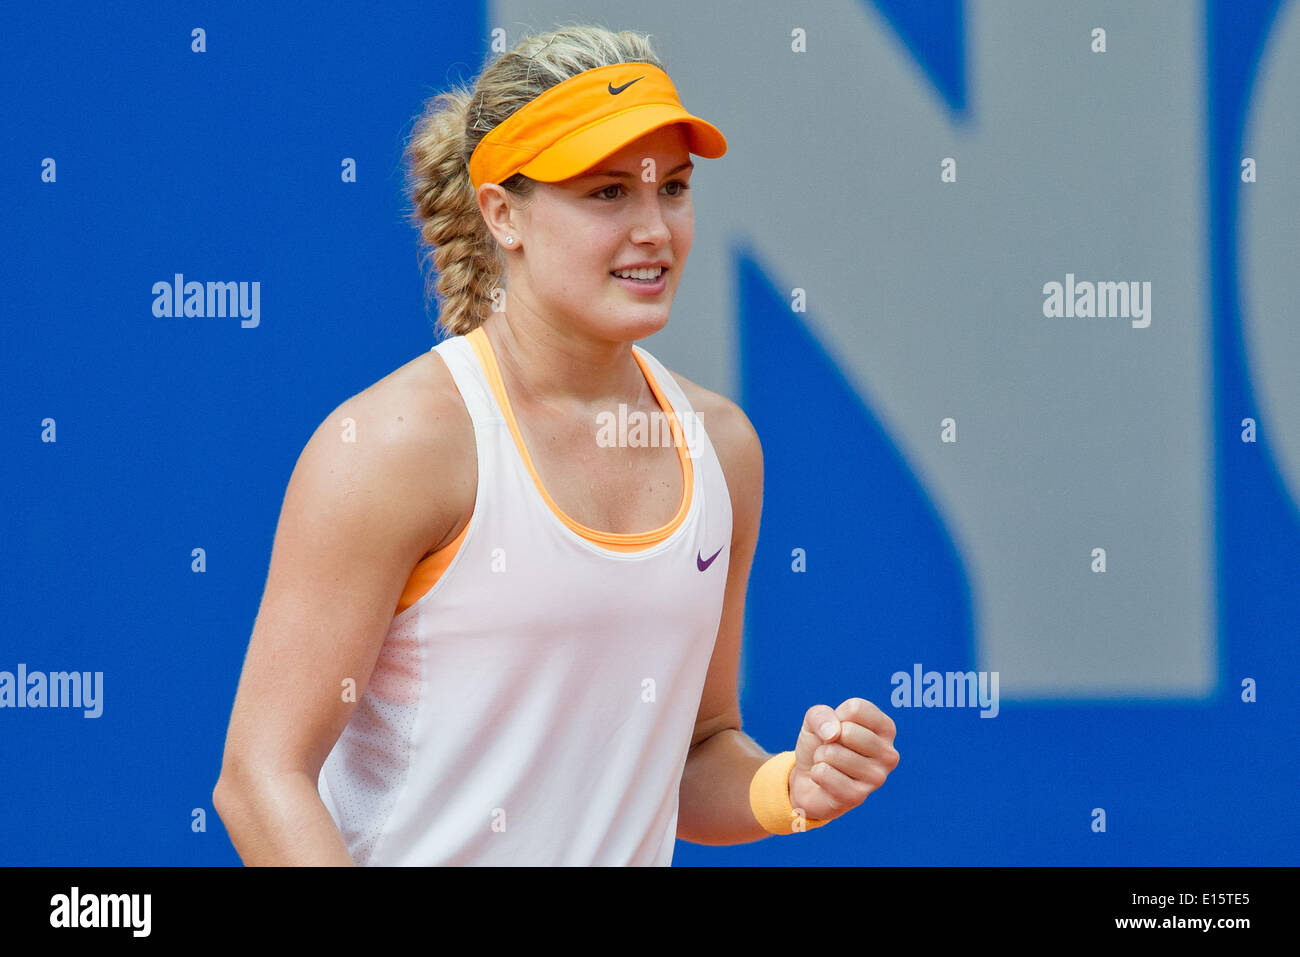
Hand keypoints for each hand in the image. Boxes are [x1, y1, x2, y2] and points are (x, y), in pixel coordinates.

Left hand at [788, 697, 898, 822]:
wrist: (808, 780)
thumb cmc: (820, 744)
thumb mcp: (816, 720)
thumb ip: (821, 715)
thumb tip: (833, 733)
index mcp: (886, 729)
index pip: (856, 709)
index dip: (836, 716)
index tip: (837, 729)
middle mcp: (889, 754)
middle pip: (847, 732)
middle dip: (828, 739)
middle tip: (832, 749)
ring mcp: (877, 778)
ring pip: (833, 753)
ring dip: (820, 757)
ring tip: (829, 765)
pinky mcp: (858, 797)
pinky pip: (823, 773)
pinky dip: (816, 773)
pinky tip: (825, 781)